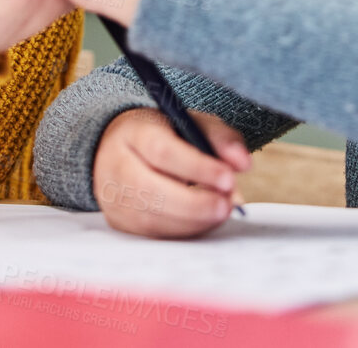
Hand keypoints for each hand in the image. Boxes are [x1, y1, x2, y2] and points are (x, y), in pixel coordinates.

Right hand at [93, 108, 250, 237]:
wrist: (114, 149)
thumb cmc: (162, 136)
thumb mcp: (191, 123)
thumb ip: (221, 139)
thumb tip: (243, 164)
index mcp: (135, 133)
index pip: (163, 152)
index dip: (197, 169)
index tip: (228, 179)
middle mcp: (118, 166)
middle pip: (153, 192)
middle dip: (196, 204)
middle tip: (227, 206)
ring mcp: (115, 198)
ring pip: (154, 219)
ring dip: (193, 221)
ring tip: (220, 211)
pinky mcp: (120, 223)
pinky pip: (155, 234)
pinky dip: (184, 231)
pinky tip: (203, 221)